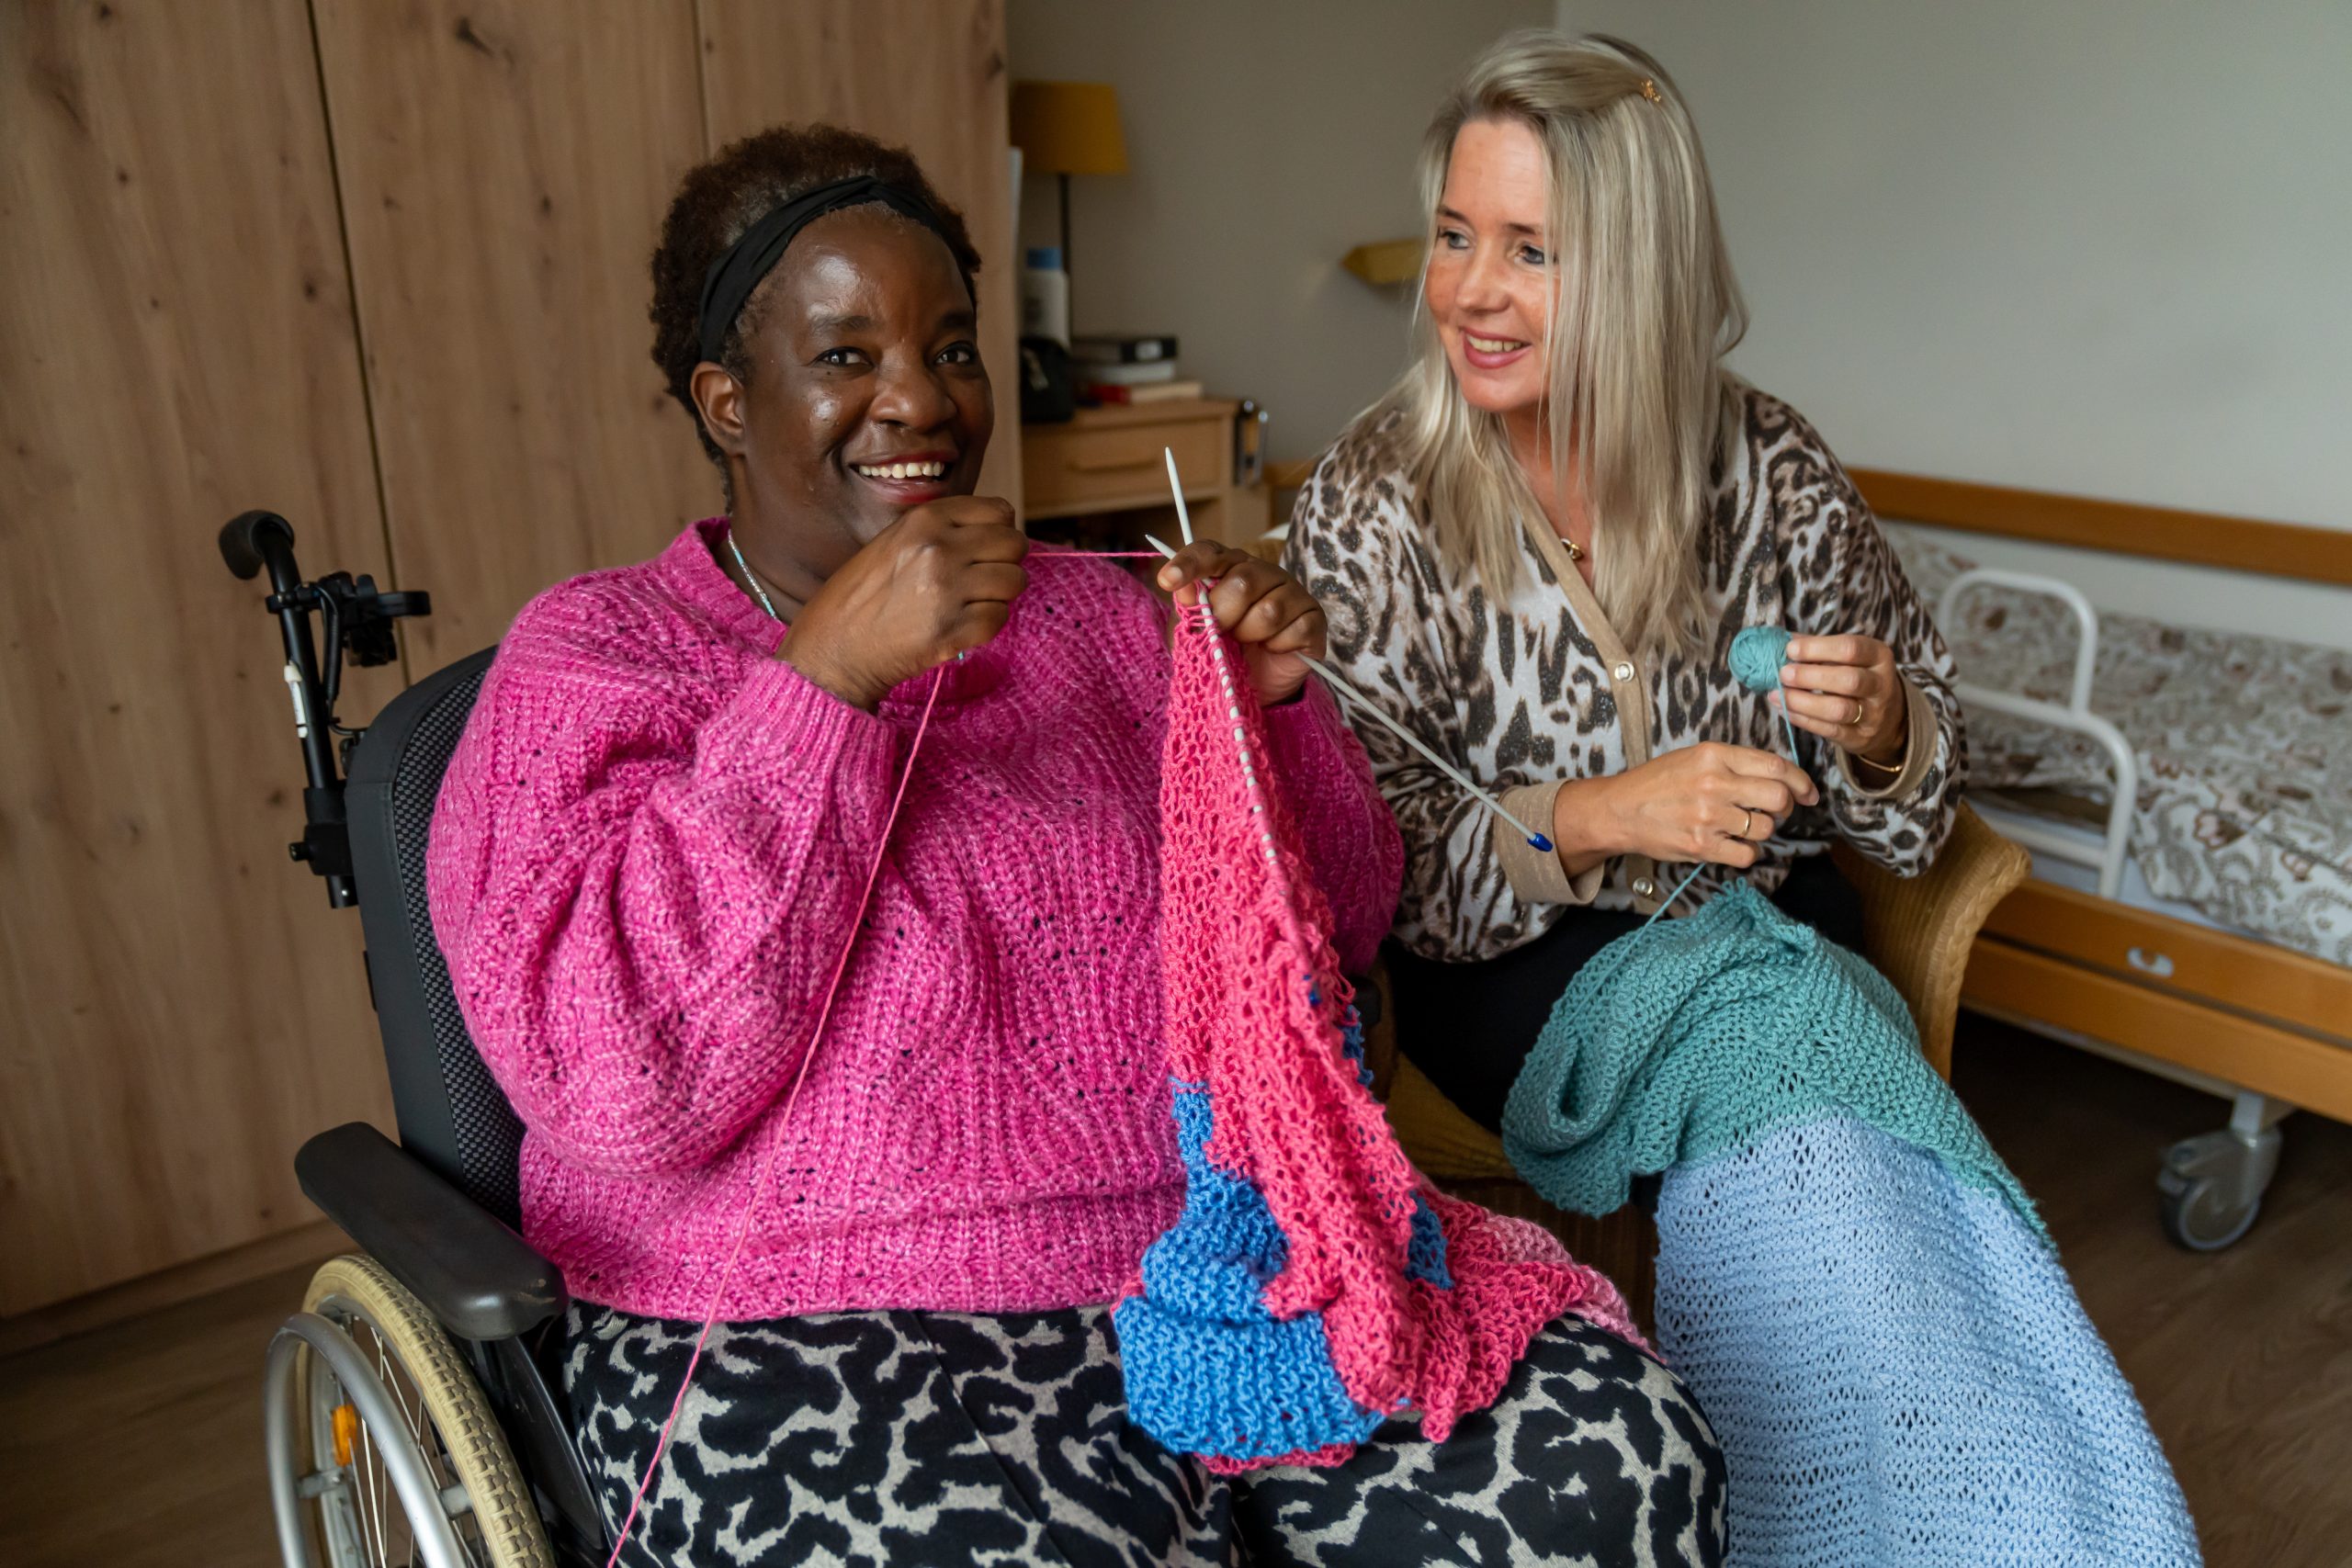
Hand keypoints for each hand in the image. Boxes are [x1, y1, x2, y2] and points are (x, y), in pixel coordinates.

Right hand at [781, 496, 1027, 708]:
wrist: (835, 650)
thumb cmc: (864, 597)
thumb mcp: (895, 541)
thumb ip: (942, 530)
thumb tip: (998, 528)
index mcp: (924, 520)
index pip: (999, 511)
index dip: (999, 532)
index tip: (985, 549)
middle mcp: (939, 548)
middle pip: (1015, 544)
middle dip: (1005, 562)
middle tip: (982, 579)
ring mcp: (948, 590)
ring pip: (1015, 580)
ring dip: (999, 595)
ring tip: (969, 603)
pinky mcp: (954, 629)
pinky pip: (1000, 617)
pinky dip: (987, 624)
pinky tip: (961, 625)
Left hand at [1156, 540, 1326, 706]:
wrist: (1249, 689)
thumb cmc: (1219, 653)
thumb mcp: (1192, 635)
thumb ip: (1187, 610)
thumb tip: (1181, 586)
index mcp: (1228, 568)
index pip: (1209, 552)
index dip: (1189, 564)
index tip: (1167, 581)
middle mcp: (1262, 573)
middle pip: (1243, 580)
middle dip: (1224, 614)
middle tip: (1222, 632)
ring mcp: (1292, 593)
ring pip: (1270, 609)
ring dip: (1251, 634)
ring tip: (1248, 643)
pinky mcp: (1313, 619)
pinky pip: (1295, 629)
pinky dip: (1277, 646)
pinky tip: (1273, 649)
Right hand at [1553, 742, 1818, 873]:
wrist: (1619, 810)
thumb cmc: (1657, 783)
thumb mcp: (1694, 757)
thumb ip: (1734, 763)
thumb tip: (1780, 777)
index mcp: (1714, 755)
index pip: (1775, 765)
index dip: (1800, 781)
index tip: (1808, 792)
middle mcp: (1714, 783)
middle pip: (1778, 798)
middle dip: (1785, 807)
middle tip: (1774, 811)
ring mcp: (1708, 816)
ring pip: (1765, 828)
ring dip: (1763, 831)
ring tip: (1744, 827)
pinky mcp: (1701, 845)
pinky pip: (1747, 854)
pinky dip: (1747, 852)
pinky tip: (1733, 844)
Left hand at [1771, 634, 1907, 765]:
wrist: (1886, 717)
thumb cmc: (1856, 676)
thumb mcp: (1847, 657)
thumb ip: (1818, 647)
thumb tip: (1781, 641)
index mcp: (1878, 656)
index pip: (1851, 648)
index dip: (1817, 648)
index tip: (1790, 650)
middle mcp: (1881, 685)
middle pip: (1849, 680)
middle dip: (1810, 677)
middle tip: (1783, 673)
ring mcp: (1873, 714)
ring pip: (1838, 709)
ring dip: (1802, 702)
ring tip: (1777, 694)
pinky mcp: (1860, 737)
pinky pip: (1828, 730)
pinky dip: (1802, 719)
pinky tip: (1784, 709)